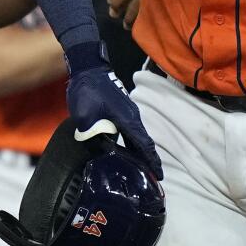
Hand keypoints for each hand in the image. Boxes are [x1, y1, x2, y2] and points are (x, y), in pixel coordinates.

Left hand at [67, 64, 162, 179]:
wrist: (88, 67)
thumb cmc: (88, 90)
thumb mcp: (86, 115)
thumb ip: (94, 133)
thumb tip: (100, 147)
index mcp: (127, 120)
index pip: (144, 144)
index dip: (151, 161)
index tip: (159, 175)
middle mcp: (132, 117)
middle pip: (144, 143)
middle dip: (149, 160)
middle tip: (152, 178)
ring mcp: (128, 112)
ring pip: (138, 136)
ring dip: (141, 152)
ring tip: (141, 169)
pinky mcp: (121, 109)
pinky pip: (131, 130)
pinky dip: (133, 143)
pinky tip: (127, 151)